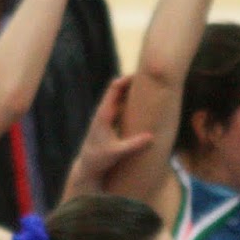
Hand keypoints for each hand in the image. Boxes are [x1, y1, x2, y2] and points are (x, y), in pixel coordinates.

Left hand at [63, 76, 153, 198]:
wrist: (88, 165)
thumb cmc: (100, 159)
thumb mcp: (117, 152)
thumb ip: (134, 145)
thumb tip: (151, 137)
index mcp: (104, 114)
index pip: (114, 89)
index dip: (126, 79)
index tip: (140, 74)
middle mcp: (103, 111)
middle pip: (117, 88)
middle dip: (131, 81)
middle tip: (149, 75)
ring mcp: (105, 115)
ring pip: (119, 96)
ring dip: (131, 90)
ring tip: (149, 84)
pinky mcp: (109, 121)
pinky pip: (120, 105)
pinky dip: (130, 100)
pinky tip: (142, 101)